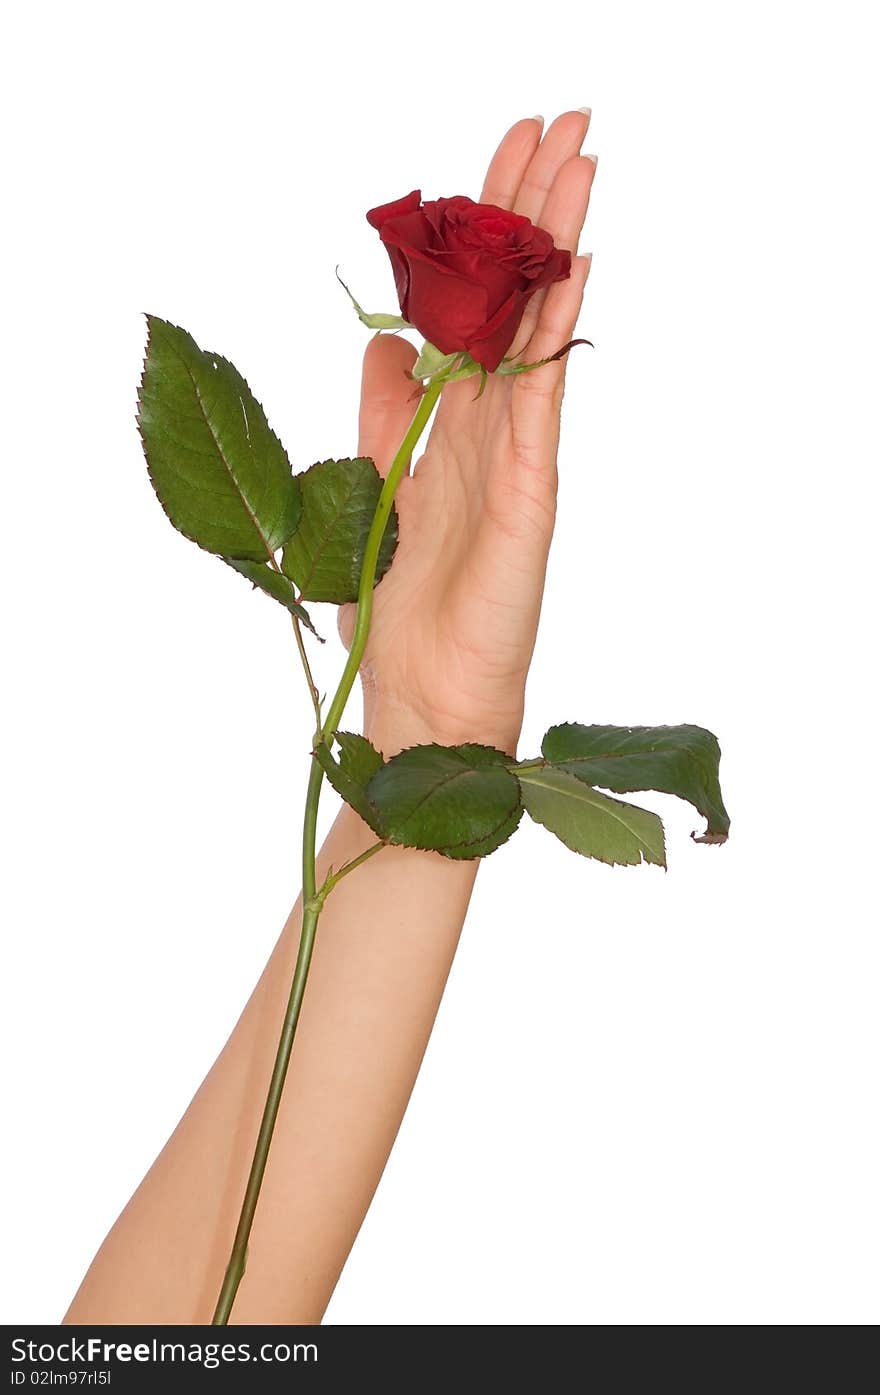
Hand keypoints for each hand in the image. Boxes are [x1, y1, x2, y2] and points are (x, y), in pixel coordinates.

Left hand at [343, 111, 595, 755]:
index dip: (487, 232)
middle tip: (559, 120)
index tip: (499, 153)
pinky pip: (547, 396)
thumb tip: (383, 334)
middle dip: (531, 208)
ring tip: (581, 157)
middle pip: (516, 298)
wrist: (420, 700)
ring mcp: (520, 458)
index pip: (476, 307)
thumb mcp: (371, 487)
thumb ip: (383, 411)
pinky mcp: (532, 496)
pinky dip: (558, 330)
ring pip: (541, 330)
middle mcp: (494, 430)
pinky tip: (574, 265)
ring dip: (557, 242)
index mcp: (454, 426)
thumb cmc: (398, 614)